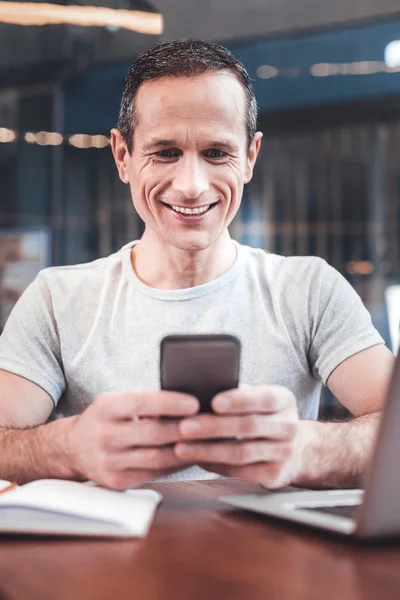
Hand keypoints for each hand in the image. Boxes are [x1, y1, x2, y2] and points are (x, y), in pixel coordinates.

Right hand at [66, 390, 198, 488]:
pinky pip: (154, 473)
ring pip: (156, 457)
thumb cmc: (106, 419)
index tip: (194, 402)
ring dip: (185, 449)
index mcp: (106, 408)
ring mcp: (109, 461)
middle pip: (152, 433)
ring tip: (206, 441)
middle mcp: (105, 435)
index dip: (169, 402)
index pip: (140, 403)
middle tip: (209, 423)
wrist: (73, 449)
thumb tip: (186, 402)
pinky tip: (190, 456)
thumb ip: (145, 401)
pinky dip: (175, 465)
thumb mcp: (116, 402)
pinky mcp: (116, 481)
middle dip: (184, 429)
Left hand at [175, 385, 301, 488]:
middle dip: (212, 427)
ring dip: (207, 450)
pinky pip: (240, 471)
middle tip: (184, 426)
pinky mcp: (275, 475)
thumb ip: (236, 394)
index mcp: (284, 400)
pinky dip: (215, 465)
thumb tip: (199, 390)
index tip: (213, 402)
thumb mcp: (257, 399)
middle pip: (248, 426)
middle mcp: (289, 426)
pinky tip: (197, 460)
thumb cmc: (262, 417)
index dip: (238, 400)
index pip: (263, 398)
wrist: (295, 449)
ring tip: (181, 447)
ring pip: (241, 452)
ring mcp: (285, 453)